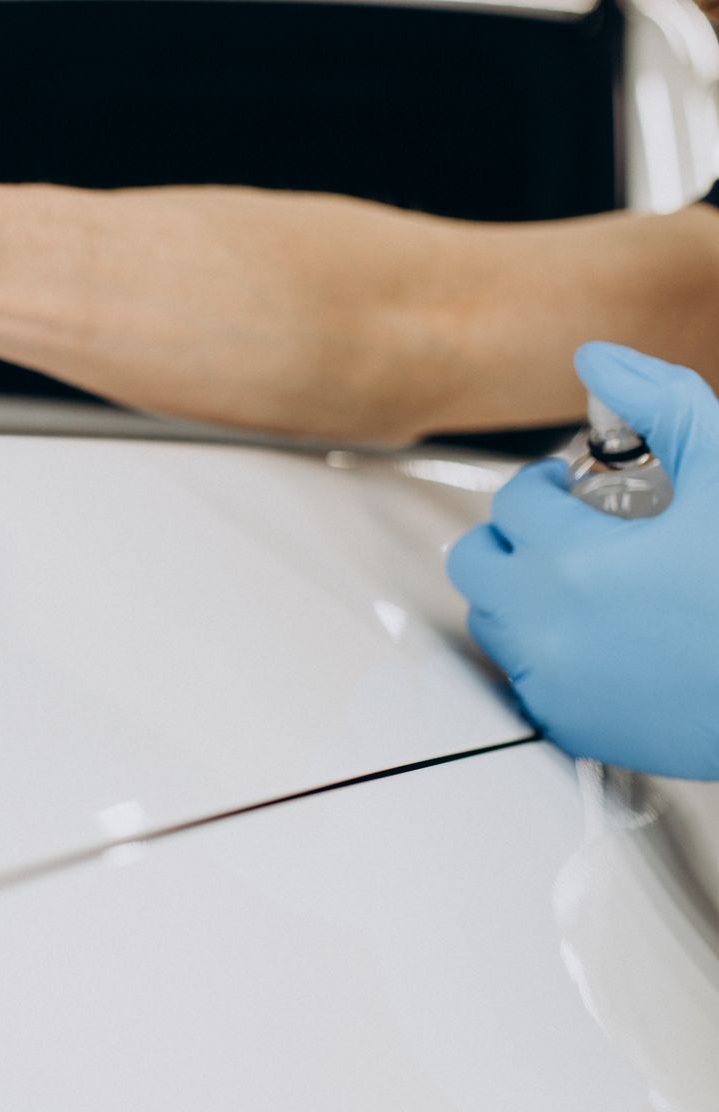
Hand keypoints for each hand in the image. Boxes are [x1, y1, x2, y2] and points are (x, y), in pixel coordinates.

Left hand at [448, 343, 718, 778]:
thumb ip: (660, 405)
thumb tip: (597, 359)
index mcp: (571, 558)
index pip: (514, 502)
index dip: (546, 485)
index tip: (574, 486)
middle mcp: (544, 625)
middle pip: (477, 563)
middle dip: (515, 537)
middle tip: (567, 529)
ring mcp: (552, 682)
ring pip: (492, 623)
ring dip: (523, 593)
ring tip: (588, 579)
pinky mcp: (569, 726)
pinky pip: (523, 680)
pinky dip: (548, 653)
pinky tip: (605, 635)